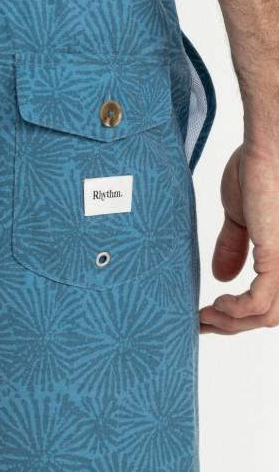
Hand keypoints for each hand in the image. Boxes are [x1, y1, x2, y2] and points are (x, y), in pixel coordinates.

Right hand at [200, 143, 278, 332]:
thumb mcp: (242, 217)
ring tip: (204, 315)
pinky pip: (261, 301)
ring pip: (268, 315)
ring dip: (232, 322)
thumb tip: (221, 277)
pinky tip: (217, 304)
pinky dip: (237, 310)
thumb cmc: (259, 169)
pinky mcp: (278, 256)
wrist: (268, 146)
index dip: (241, 316)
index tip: (209, 316)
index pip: (271, 301)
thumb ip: (234, 247)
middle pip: (270, 315)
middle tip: (201, 323)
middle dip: (232, 326)